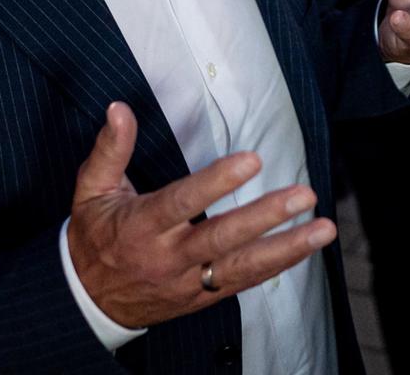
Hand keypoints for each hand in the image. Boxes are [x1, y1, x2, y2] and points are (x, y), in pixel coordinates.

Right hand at [66, 102, 335, 328]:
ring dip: (287, 248)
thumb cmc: (93, 237)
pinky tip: (306, 248)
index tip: (251, 161)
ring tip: (323, 229)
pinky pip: (244, 282)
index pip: (183, 202)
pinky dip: (278, 266)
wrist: (86, 301)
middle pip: (222, 238)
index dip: (217, 182)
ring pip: (242, 267)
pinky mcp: (202, 297)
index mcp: (140, 226)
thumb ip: (110, 149)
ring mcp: (188, 281)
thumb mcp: (91, 190)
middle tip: (303, 195)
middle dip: (265, 216)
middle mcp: (167, 257)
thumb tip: (119, 109)